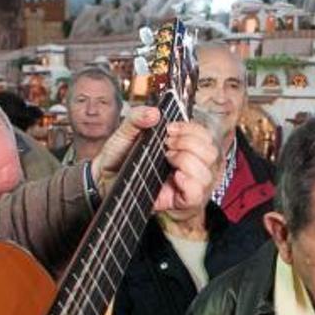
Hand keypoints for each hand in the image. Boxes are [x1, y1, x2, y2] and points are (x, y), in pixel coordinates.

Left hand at [92, 107, 215, 212]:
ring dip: (187, 161)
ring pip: (207, 173)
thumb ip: (137, 118)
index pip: (205, 136)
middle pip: (211, 153)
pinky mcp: (179, 201)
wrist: (103, 178)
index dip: (192, 130)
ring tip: (167, 160)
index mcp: (183, 146)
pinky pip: (197, 194)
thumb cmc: (117, 157)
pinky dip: (188, 183)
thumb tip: (154, 113)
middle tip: (167, 146)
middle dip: (189, 144)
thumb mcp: (125, 132)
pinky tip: (175, 177)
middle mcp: (190, 165)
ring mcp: (187, 184)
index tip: (170, 129)